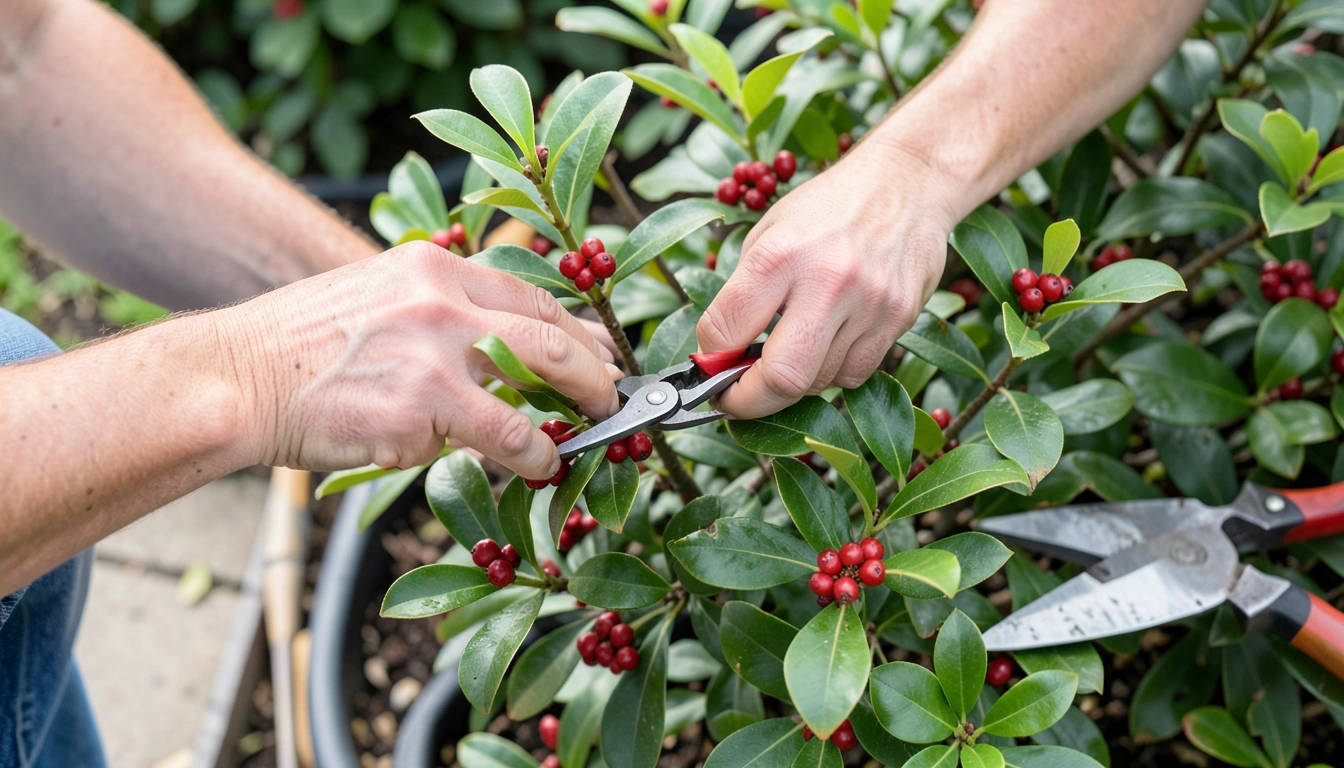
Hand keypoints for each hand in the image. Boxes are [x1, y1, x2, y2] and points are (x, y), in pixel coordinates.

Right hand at [219, 241, 618, 477]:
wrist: (236, 377)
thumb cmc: (301, 348)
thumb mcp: (377, 299)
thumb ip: (440, 315)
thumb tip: (504, 349)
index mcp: (433, 267)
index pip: (530, 294)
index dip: (577, 330)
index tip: (598, 353)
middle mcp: (441, 299)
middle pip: (552, 333)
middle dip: (596, 372)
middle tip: (612, 399)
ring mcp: (434, 352)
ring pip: (538, 383)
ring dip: (572, 419)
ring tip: (576, 443)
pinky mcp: (421, 407)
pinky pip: (502, 436)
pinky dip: (533, 455)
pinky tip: (538, 466)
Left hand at [697, 144, 956, 417]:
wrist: (908, 178)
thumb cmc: (828, 206)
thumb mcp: (769, 232)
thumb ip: (744, 294)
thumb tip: (718, 357)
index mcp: (779, 254)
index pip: (725, 331)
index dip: (708, 361)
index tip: (709, 368)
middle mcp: (827, 281)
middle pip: (782, 379)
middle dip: (750, 401)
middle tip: (736, 398)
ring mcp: (870, 304)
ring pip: (819, 382)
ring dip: (794, 381)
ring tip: (789, 351)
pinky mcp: (900, 318)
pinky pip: (855, 374)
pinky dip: (833, 371)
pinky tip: (828, 343)